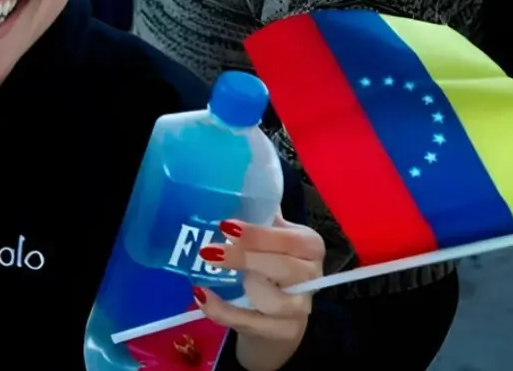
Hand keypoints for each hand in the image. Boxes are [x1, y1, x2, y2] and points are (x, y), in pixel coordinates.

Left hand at [194, 214, 324, 370]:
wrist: (278, 316)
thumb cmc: (272, 264)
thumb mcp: (271, 237)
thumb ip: (258, 213)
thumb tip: (233, 180)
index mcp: (308, 246)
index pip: (290, 239)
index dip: (259, 235)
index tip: (226, 225)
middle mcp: (311, 277)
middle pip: (284, 268)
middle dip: (245, 257)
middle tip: (208, 250)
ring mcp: (299, 308)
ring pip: (272, 300)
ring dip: (241, 286)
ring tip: (209, 273)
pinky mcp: (283, 333)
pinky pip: (250, 324)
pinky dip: (223, 311)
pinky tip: (201, 295)